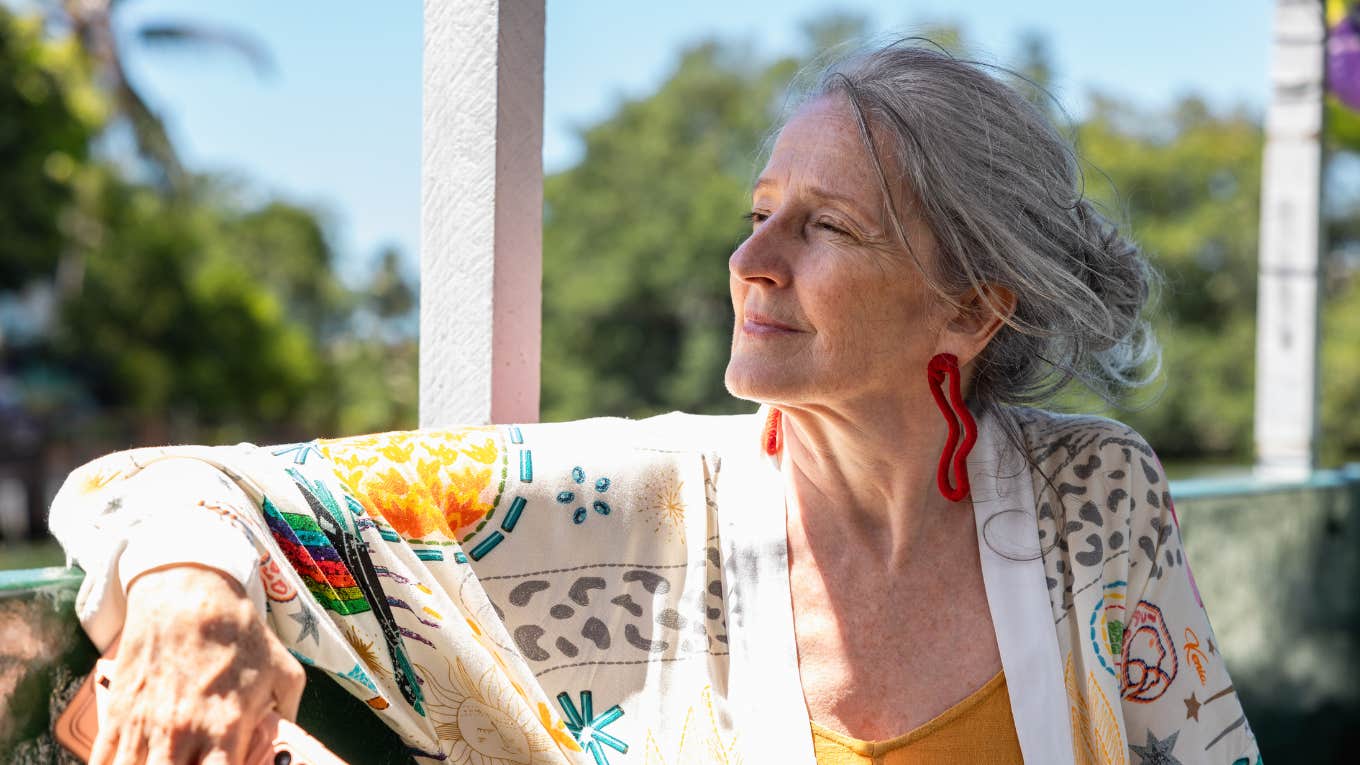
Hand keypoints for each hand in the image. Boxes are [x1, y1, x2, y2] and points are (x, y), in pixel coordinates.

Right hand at [90, 565, 306, 764]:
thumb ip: (289, 711)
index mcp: (225, 729)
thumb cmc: (238, 633)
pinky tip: (132, 761)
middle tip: (192, 764)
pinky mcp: (117, 715)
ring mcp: (144, 727)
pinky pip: (103, 762)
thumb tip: (289, 739)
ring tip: (167, 760)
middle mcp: (181, 735)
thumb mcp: (283, 669)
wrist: (187, 595)